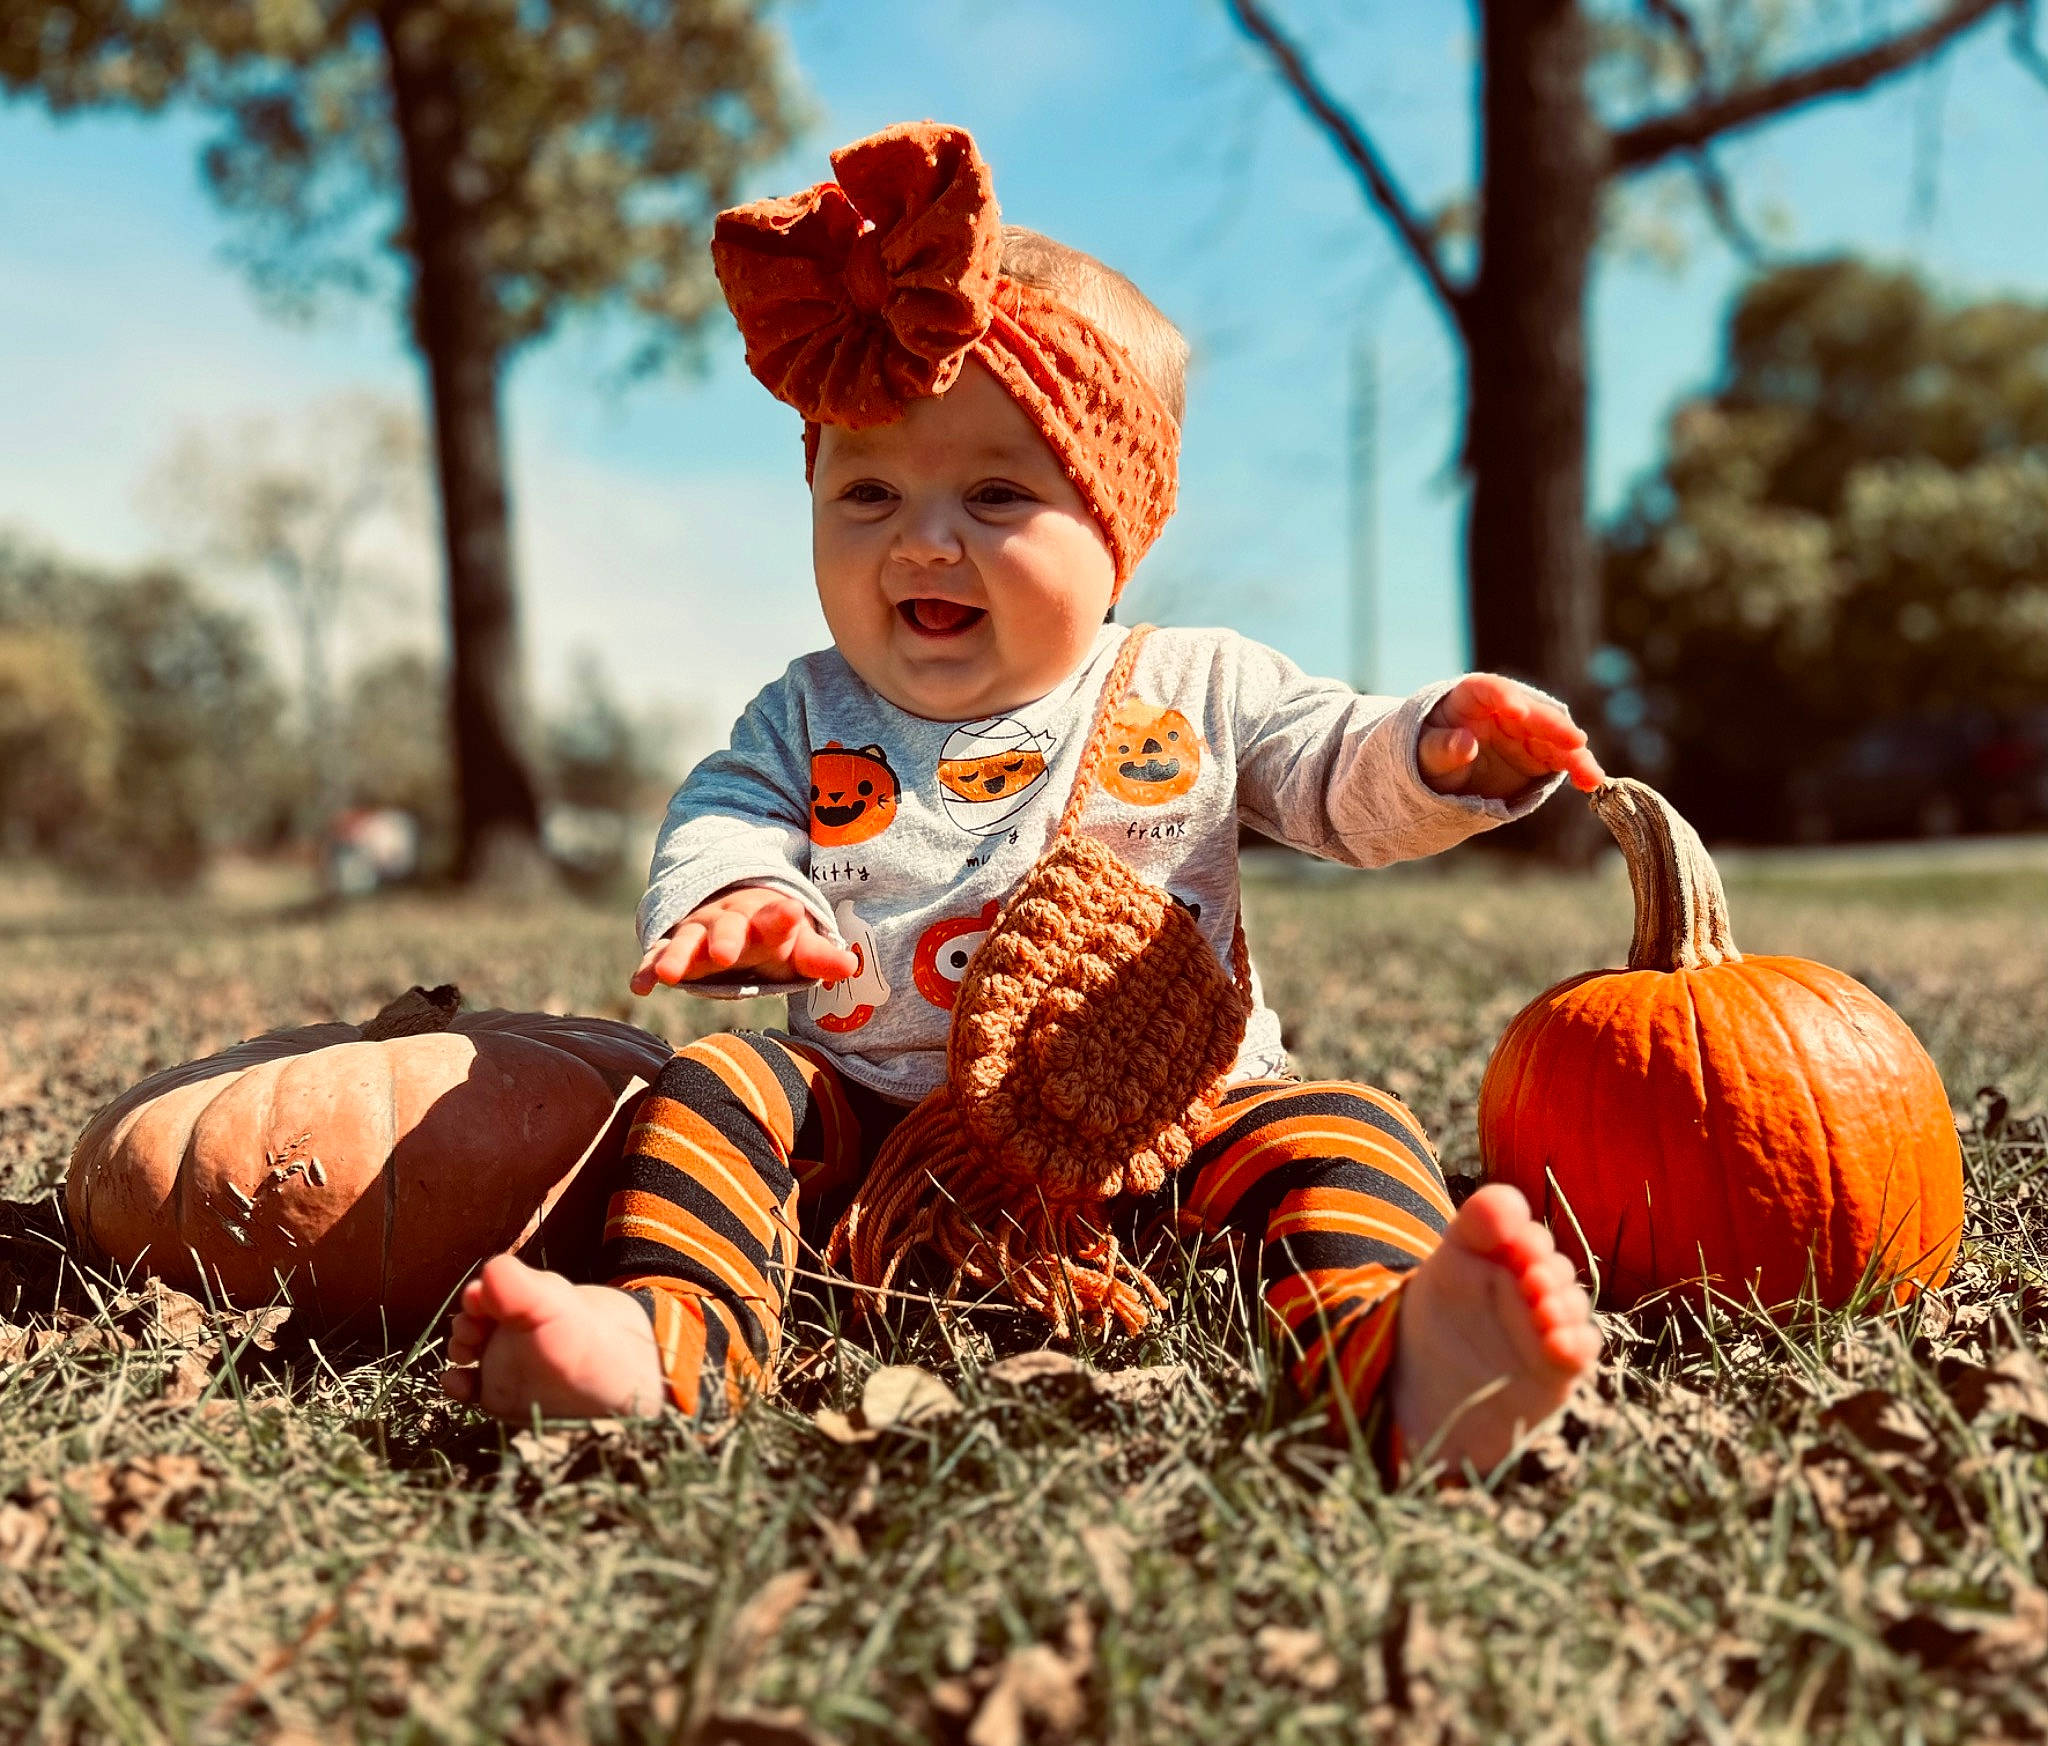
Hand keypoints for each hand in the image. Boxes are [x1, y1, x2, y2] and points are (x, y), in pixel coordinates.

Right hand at [630, 887, 858, 994]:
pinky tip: (640, 987)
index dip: (783, 918)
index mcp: (762, 918)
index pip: (776, 917)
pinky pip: (655, 958)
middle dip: (725, 939)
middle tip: (725, 954)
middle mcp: (726, 922)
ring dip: (677, 957)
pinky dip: (646, 970)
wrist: (729, 914)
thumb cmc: (768, 937)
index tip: (793, 913)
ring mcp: (696, 934)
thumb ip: (818, 956)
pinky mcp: (671, 950)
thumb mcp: (795, 945)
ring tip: (671, 976)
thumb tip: (852, 967)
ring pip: (685, 942)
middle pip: (726, 928)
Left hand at [1419, 674, 1604, 799]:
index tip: (1516, 711)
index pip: (1488, 690)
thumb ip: (1441, 749)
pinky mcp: (1539, 755)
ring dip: (1574, 754)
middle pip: (1532, 713)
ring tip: (1590, 773)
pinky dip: (1578, 770)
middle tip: (1573, 740)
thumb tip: (1464, 743)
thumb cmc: (1428, 758)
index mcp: (1470, 698)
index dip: (1504, 697)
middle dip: (1552, 726)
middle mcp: (1505, 710)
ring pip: (1554, 738)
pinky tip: (1591, 782)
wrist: (1441, 778)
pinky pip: (1562, 759)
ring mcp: (1525, 732)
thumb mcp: (1425, 757)